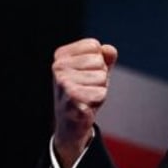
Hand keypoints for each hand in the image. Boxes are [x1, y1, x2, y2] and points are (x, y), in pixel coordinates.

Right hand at [52, 38, 117, 167]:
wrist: (71, 121)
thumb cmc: (85, 91)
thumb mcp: (96, 71)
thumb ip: (106, 57)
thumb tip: (109, 49)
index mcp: (62, 55)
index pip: (94, 46)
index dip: (99, 61)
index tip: (87, 73)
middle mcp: (58, 66)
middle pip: (99, 62)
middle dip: (100, 76)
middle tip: (87, 87)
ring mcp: (62, 82)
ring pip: (101, 77)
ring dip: (100, 88)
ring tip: (86, 95)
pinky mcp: (71, 98)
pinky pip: (100, 92)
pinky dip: (98, 99)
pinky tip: (86, 104)